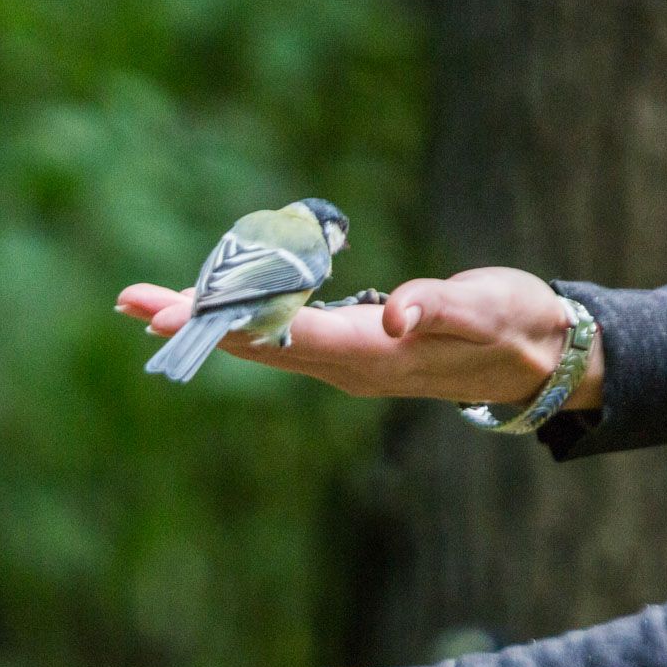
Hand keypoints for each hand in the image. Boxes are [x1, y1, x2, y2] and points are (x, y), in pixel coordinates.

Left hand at [117, 267, 603, 407]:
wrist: (537, 358)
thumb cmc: (516, 325)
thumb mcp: (490, 311)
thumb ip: (445, 307)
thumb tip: (396, 311)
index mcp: (370, 353)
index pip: (280, 333)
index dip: (223, 319)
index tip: (171, 313)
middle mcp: (345, 364)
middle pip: (252, 342)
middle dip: (191, 322)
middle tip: (129, 302)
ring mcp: (343, 361)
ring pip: (258, 341)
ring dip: (204, 322)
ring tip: (145, 306)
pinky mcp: (347, 349)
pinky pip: (277, 334)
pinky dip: (236, 318)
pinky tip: (210, 307)